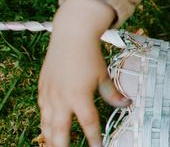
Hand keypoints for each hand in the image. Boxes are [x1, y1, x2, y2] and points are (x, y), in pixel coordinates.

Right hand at [38, 0, 129, 146]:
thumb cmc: (90, 55)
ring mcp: (49, 94)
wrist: (71, 36)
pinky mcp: (42, 89)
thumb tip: (125, 104)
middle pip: (60, 130)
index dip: (93, 138)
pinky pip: (42, 111)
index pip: (88, 123)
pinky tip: (47, 128)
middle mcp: (61, 98)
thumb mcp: (104, 75)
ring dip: (51, 137)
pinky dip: (44, 122)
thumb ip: (112, 93)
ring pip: (47, 124)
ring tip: (55, 146)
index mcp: (79, 96)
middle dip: (63, 145)